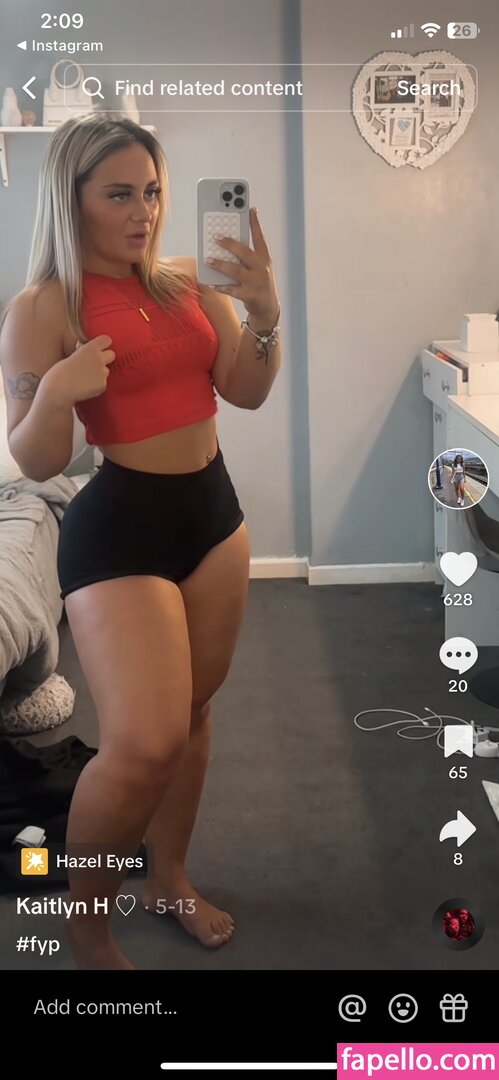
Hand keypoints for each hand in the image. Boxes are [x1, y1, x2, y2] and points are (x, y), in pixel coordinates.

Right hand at [47, 335, 115, 406]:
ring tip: (86, 378)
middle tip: (95, 364)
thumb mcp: (70, 356)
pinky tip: (86, 386)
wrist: (59, 388)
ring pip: (107, 370)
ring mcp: (102, 372)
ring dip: (100, 373)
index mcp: (90, 348)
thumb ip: (81, 350)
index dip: (103, 344)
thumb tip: (83, 345)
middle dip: (106, 358)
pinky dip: (97, 385)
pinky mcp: (103, 385)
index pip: (106, 340)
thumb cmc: (61, 372)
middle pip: (112, 354)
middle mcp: (99, 358)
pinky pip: (103, 383)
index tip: (100, 348)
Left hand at [207, 207, 279, 323]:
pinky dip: (222, 287)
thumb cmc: (260, 283)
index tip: (250, 208)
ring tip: (208, 259)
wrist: (268, 309)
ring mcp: (256, 282)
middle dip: (230, 243)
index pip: (260, 237)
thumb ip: (247, 256)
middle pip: (245, 252)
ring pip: (236, 270)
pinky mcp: (250, 296)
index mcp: (265, 259)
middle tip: (216, 236)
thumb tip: (227, 243)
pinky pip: (233, 290)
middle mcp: (262, 269)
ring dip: (221, 264)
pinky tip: (213, 283)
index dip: (255, 223)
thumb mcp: (259, 268)